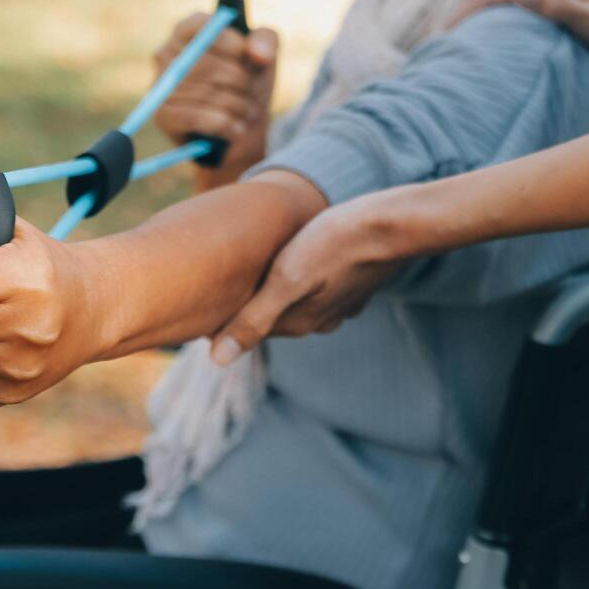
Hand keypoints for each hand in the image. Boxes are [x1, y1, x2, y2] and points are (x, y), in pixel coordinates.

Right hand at [153, 11, 279, 187]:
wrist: (241, 129)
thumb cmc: (248, 84)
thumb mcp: (264, 56)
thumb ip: (266, 41)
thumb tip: (257, 54)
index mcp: (188, 31)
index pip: (200, 25)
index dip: (227, 40)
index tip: (246, 55)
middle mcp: (166, 53)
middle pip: (206, 63)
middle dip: (240, 81)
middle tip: (251, 92)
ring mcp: (160, 84)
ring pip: (206, 93)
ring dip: (237, 106)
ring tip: (246, 111)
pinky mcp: (162, 115)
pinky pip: (195, 117)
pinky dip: (224, 125)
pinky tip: (236, 128)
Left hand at [208, 194, 405, 361]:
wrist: (390, 227)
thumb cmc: (334, 244)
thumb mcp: (288, 279)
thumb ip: (253, 319)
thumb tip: (216, 361)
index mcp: (297, 322)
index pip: (247, 327)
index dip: (222, 313)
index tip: (198, 294)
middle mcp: (318, 320)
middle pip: (272, 315)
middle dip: (249, 302)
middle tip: (220, 278)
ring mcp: (339, 303)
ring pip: (296, 301)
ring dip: (277, 289)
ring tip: (258, 267)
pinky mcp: (352, 285)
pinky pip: (318, 287)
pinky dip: (304, 278)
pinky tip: (300, 259)